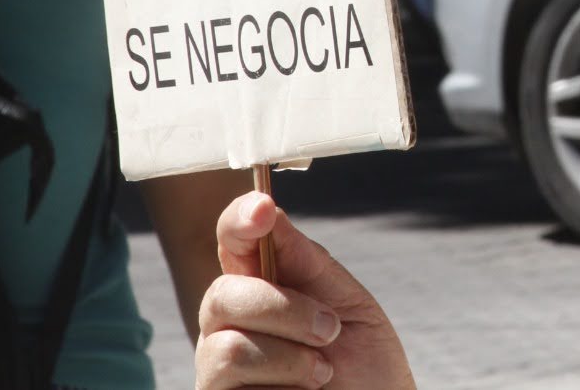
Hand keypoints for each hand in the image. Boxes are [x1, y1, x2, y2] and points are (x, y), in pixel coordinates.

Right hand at [195, 191, 415, 388]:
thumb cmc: (362, 361)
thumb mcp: (348, 303)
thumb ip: (306, 261)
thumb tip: (267, 207)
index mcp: (261, 285)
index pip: (233, 239)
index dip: (240, 219)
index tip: (263, 209)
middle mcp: (228, 324)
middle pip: (222, 294)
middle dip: (284, 309)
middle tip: (329, 330)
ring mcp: (216, 369)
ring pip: (227, 348)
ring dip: (289, 358)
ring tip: (321, 372)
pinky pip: (230, 385)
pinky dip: (282, 386)